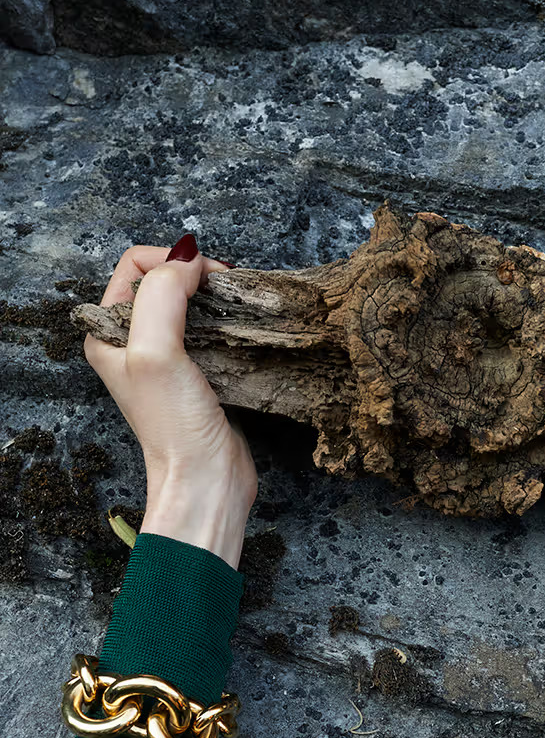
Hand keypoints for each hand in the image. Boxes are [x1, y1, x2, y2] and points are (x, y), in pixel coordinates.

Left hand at [84, 235, 257, 569]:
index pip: (136, 265)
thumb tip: (190, 258)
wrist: (207, 479)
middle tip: (228, 290)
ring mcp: (167, 358)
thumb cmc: (175, 425)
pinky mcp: (199, 373)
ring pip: (192, 304)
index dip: (172, 261)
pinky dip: (230, 323)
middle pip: (166, 280)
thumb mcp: (156, 352)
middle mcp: (133, 343)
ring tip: (238, 308)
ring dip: (217, 299)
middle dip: (198, 277)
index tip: (208, 279)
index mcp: (107, 333)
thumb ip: (164, 295)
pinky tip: (243, 329)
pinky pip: (213, 330)